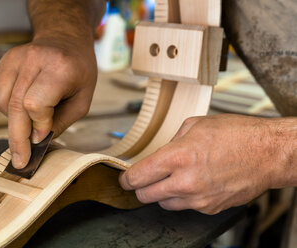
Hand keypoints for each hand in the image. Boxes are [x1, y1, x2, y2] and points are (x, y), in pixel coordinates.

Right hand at [0, 37, 96, 167]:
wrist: (65, 39)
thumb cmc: (79, 73)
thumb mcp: (82, 100)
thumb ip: (60, 121)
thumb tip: (36, 142)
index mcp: (60, 67)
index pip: (36, 104)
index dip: (38, 125)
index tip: (41, 138)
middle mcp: (34, 59)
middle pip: (15, 106)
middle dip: (18, 138)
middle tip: (20, 161)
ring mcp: (15, 58)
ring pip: (2, 103)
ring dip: (14, 121)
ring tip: (32, 118)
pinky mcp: (4, 61)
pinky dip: (8, 109)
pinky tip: (24, 106)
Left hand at [119, 114, 294, 213]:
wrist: (268, 153)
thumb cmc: (237, 135)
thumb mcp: (195, 125)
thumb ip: (170, 142)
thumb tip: (158, 155)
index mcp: (177, 157)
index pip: (138, 176)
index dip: (126, 179)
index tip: (125, 178)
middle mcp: (185, 182)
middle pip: (145, 195)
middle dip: (140, 187)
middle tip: (145, 179)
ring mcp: (198, 199)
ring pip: (163, 204)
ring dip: (162, 193)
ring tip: (174, 178)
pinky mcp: (210, 208)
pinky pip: (185, 207)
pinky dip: (182, 198)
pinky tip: (193, 183)